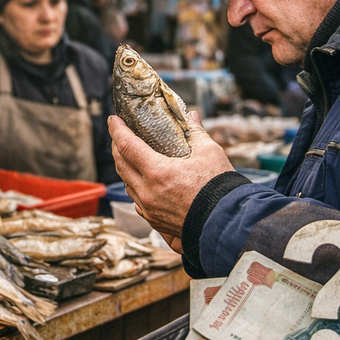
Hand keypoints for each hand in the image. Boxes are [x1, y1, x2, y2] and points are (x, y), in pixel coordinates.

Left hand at [109, 112, 234, 246]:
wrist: (226, 223)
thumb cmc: (219, 188)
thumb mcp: (209, 152)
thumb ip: (195, 132)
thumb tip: (191, 116)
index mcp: (157, 172)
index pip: (127, 146)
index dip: (117, 130)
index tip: (113, 120)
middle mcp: (147, 192)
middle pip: (121, 164)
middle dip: (117, 146)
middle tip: (120, 135)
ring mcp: (149, 208)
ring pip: (127, 184)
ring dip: (125, 167)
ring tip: (129, 156)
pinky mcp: (154, 220)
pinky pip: (136, 200)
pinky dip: (135, 187)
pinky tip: (142, 181)